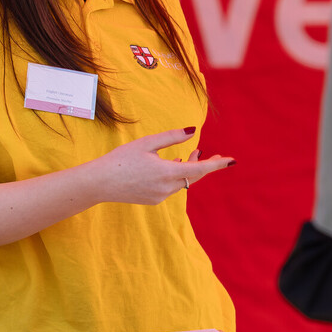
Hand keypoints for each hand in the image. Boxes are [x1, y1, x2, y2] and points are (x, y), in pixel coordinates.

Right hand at [92, 127, 234, 204]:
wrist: (100, 183)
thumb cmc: (122, 159)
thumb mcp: (147, 143)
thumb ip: (172, 137)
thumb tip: (193, 131)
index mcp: (167, 173)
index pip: (200, 170)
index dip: (217, 165)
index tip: (231, 160)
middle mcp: (166, 188)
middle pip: (194, 177)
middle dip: (204, 165)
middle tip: (215, 155)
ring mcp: (160, 197)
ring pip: (182, 182)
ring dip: (189, 169)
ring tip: (193, 154)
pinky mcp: (153, 200)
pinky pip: (172, 188)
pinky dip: (176, 177)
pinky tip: (174, 165)